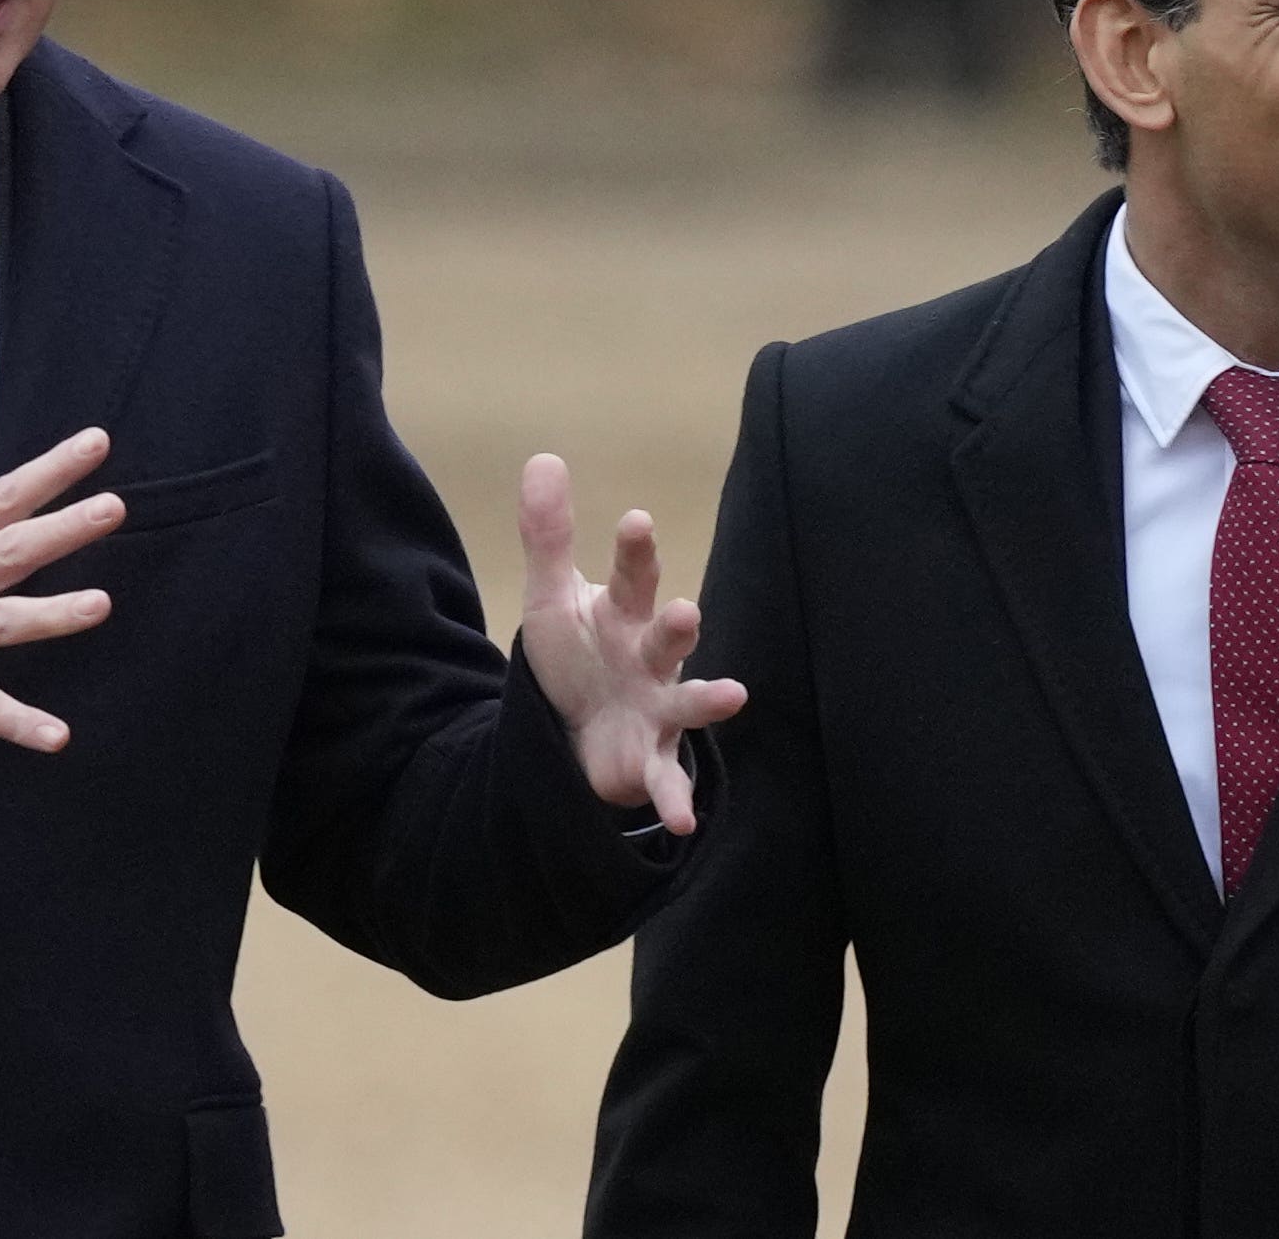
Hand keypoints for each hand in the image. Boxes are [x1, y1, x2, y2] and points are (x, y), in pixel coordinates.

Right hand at [0, 428, 122, 752]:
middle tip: (114, 506)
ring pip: (0, 621)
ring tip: (101, 605)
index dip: (50, 469)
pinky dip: (17, 723)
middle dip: (61, 528)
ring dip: (50, 615)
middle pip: (8, 549)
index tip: (97, 442)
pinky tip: (57, 736)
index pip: (0, 497)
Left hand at [513, 454, 747, 833]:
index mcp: (625, 615)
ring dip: (708, 700)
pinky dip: (676, 799)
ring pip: (687, 702)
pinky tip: (683, 821)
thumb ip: (548, 535)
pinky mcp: (649, 760)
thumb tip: (544, 457)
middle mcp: (650, 658)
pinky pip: (667, 780)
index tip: (635, 521)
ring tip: (734, 696)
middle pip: (667, 637)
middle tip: (688, 610)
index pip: (633, 576)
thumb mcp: (552, 598)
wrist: (578, 730)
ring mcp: (656, 709)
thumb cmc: (578, 656)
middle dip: (678, 624)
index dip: (636, 551)